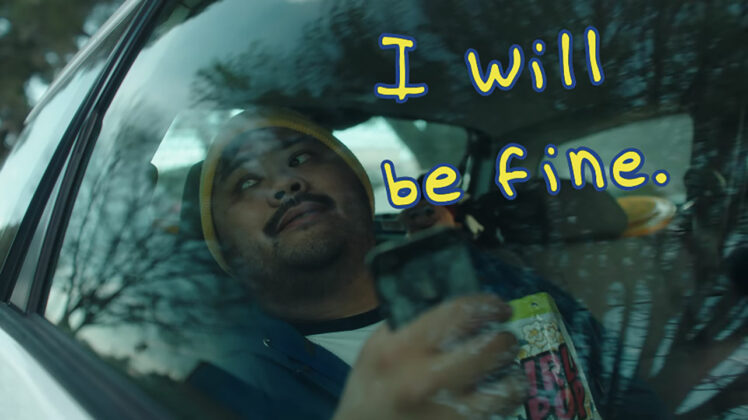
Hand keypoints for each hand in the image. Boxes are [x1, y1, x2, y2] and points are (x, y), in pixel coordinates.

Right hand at [333, 294, 525, 419]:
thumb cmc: (370, 390)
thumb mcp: (376, 347)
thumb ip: (410, 324)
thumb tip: (452, 306)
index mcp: (403, 348)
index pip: (460, 313)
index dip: (488, 304)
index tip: (498, 307)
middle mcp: (427, 379)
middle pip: (492, 348)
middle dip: (506, 340)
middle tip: (505, 339)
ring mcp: (447, 413)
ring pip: (507, 388)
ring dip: (513, 377)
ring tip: (508, 373)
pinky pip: (498, 414)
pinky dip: (503, 403)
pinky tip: (496, 397)